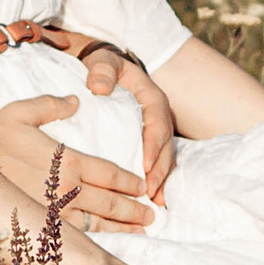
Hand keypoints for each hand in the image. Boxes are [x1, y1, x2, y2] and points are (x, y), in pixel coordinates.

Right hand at [0, 95, 154, 232]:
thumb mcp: (21, 113)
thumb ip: (52, 105)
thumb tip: (75, 99)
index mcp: (69, 161)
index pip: (110, 174)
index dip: (130, 182)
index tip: (142, 187)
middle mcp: (68, 190)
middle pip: (111, 203)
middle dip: (134, 210)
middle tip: (151, 215)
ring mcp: (56, 213)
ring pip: (98, 224)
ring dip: (121, 229)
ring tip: (139, 232)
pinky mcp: (41, 230)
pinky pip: (75, 238)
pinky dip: (94, 241)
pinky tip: (104, 245)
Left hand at [81, 47, 178, 202]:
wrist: (105, 68)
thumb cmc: (104, 67)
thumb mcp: (103, 62)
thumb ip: (102, 71)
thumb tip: (98, 87)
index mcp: (152, 98)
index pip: (156, 123)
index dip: (153, 145)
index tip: (146, 165)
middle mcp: (158, 116)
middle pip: (165, 146)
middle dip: (160, 170)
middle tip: (150, 192)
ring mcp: (155, 130)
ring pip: (164, 157)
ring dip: (161, 179)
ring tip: (156, 201)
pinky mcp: (149, 140)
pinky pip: (157, 161)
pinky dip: (157, 179)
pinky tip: (154, 198)